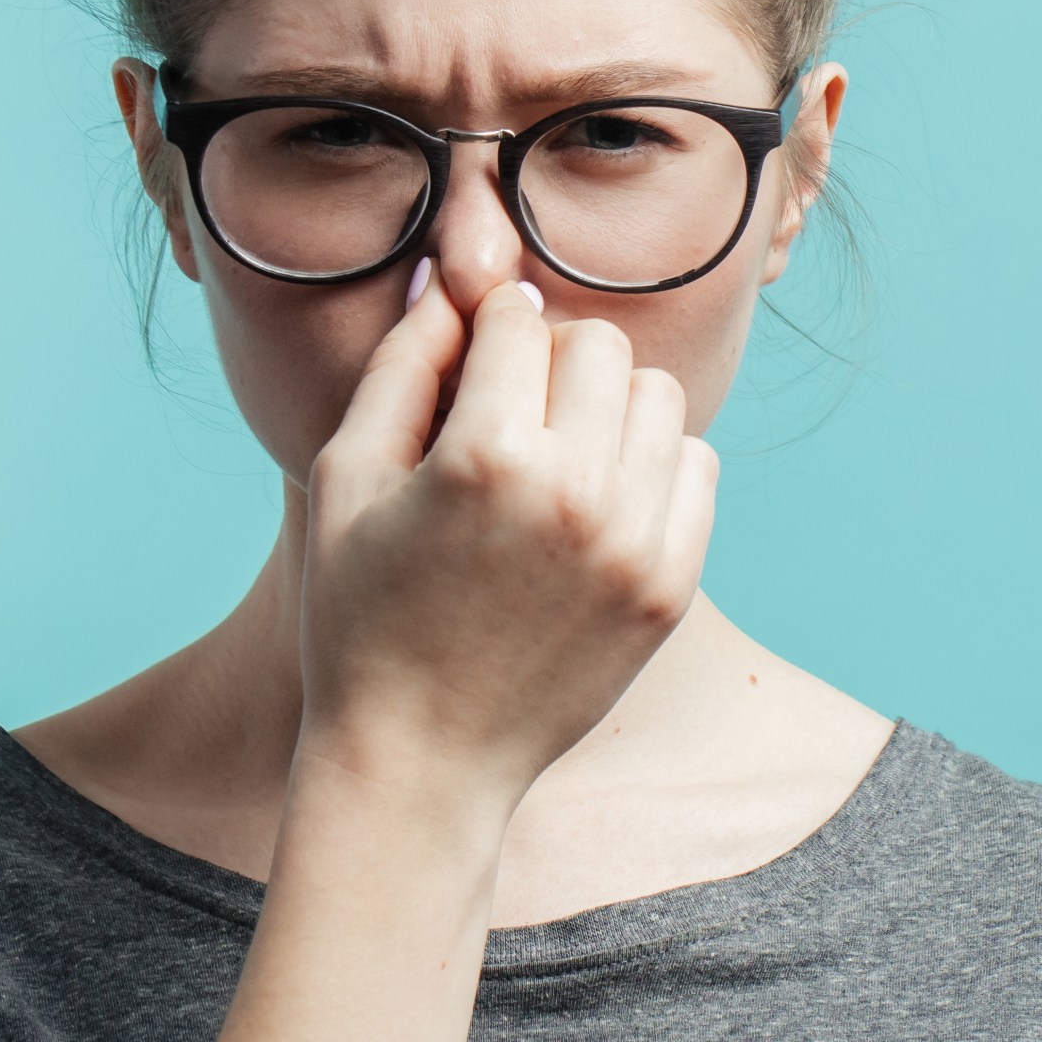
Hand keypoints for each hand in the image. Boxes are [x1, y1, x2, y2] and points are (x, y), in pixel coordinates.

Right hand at [284, 274, 718, 803]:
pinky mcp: (672, 587)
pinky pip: (696, 467)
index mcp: (486, 458)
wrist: (421, 759)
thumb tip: (454, 281)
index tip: (473, 363)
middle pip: (600, 347)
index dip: (488, 329)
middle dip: (553, 361)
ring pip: (660, 398)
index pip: (520, 319)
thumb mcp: (345, 480)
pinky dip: (651, 465)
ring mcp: (635, 544)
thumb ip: (403, 366)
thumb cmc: (359, 615)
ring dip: (609, 407)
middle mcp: (576, 494)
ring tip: (557, 454)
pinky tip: (597, 500)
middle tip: (512, 411)